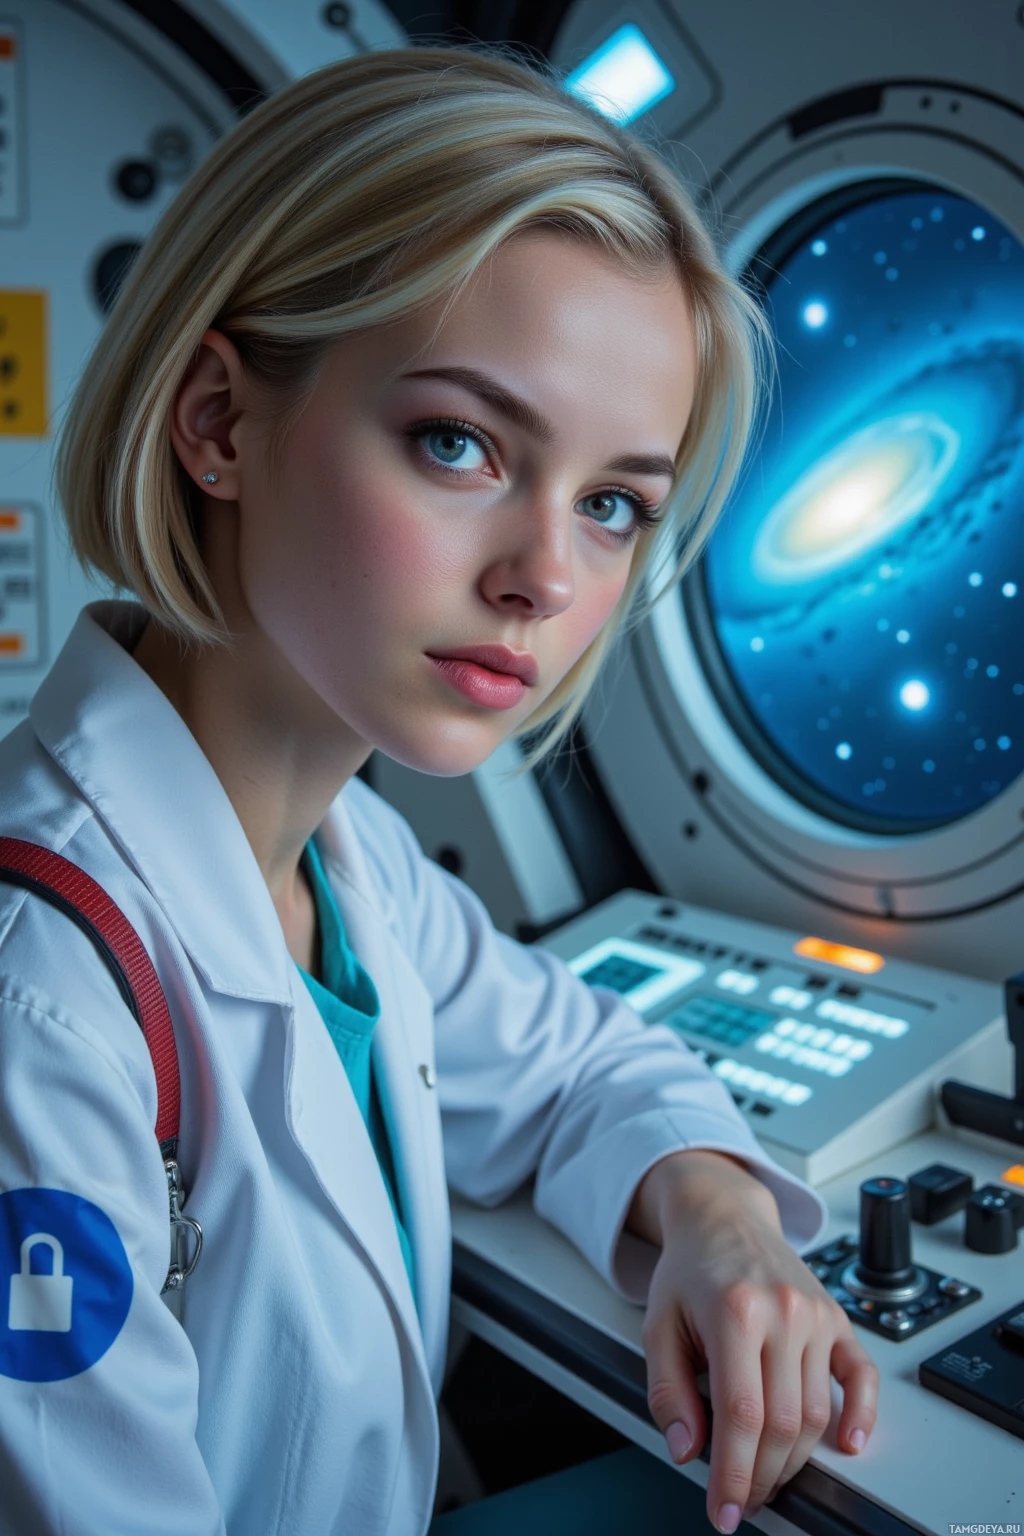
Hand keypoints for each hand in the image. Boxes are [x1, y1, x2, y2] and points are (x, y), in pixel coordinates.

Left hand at [629, 1150, 877, 1533]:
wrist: (723, 1217)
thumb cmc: (690, 1270)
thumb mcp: (657, 1325)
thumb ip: (667, 1391)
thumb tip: (687, 1449)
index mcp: (734, 1311)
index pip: (740, 1415)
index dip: (733, 1475)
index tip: (723, 1511)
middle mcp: (782, 1312)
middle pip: (783, 1423)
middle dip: (761, 1476)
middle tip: (741, 1497)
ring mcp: (815, 1315)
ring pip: (817, 1412)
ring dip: (795, 1460)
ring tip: (767, 1475)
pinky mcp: (837, 1318)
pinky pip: (861, 1376)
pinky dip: (861, 1415)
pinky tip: (848, 1444)